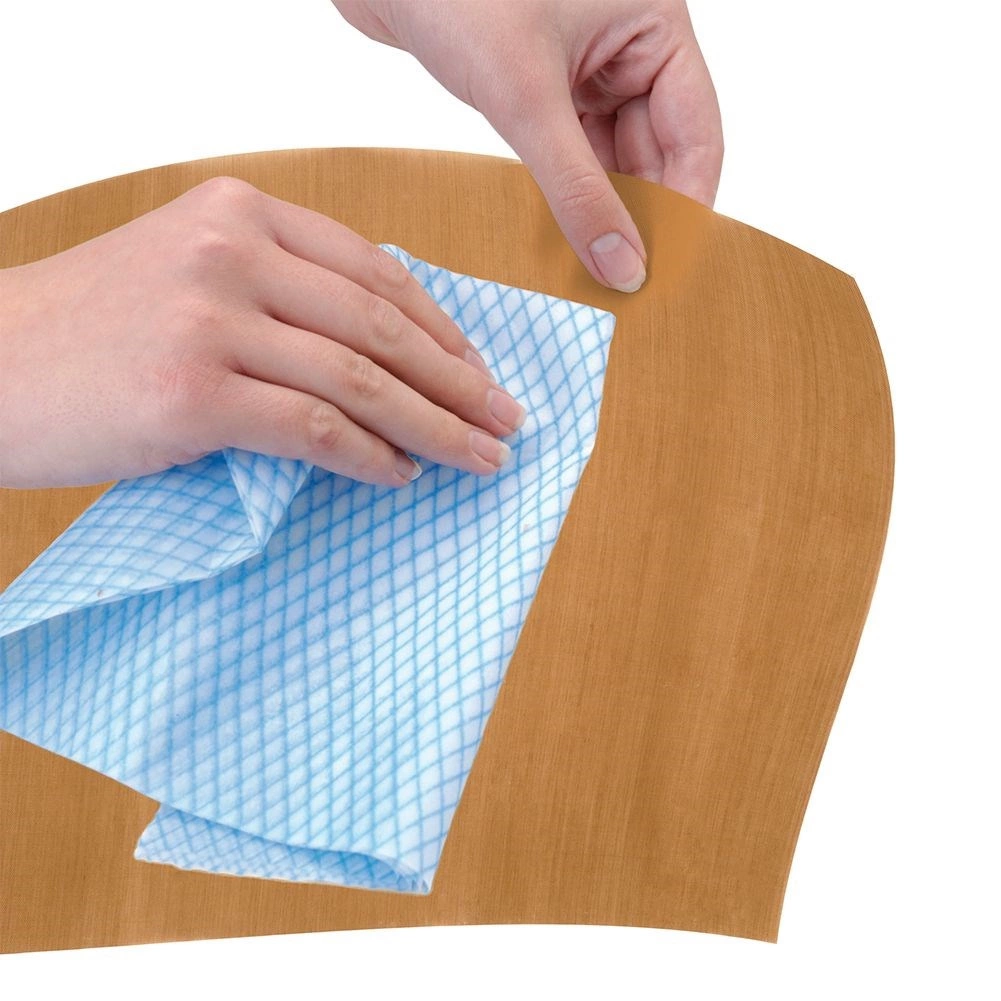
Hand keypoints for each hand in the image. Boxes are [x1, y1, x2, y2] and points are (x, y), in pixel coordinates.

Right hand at [0, 177, 523, 488]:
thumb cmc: (94, 330)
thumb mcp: (189, 273)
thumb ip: (279, 291)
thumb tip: (383, 353)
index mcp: (241, 210)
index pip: (375, 272)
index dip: (443, 328)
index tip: (481, 371)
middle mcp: (231, 250)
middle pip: (382, 325)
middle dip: (460, 382)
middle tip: (506, 421)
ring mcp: (210, 318)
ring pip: (362, 379)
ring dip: (435, 427)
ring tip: (478, 459)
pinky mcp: (191, 391)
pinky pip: (315, 428)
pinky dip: (371, 457)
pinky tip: (402, 477)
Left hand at [334, 0, 722, 292]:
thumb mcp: (526, 98)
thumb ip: (577, 190)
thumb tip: (622, 268)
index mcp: (655, 23)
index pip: (695, 136)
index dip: (684, 209)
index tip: (663, 273)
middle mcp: (627, 43)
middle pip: (655, 152)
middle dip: (639, 218)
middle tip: (623, 285)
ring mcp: (583, 64)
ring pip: (610, 157)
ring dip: (600, 211)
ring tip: (592, 272)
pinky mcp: (538, 83)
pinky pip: (569, 151)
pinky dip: (564, 193)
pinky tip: (560, 237)